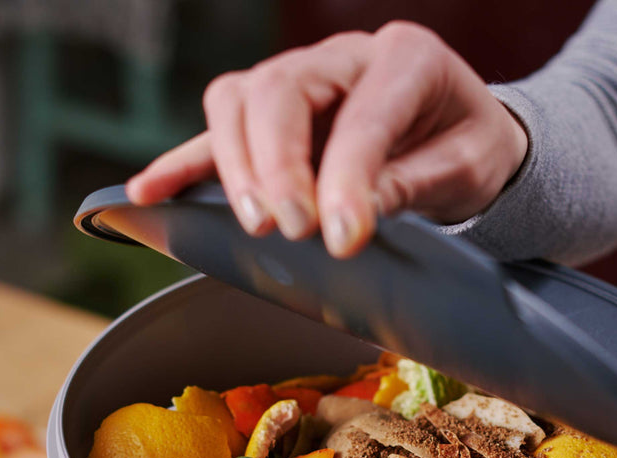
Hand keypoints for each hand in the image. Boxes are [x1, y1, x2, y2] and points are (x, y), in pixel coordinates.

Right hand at [125, 22, 527, 257]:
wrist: (461, 137)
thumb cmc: (467, 149)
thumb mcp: (465, 169)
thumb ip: (412, 186)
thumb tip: (352, 217)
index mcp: (405, 58)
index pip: (360, 115)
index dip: (344, 179)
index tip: (340, 241)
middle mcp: (342, 57)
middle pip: (278, 90)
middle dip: (277, 166)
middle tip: (292, 230)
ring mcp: (301, 82)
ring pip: (238, 100)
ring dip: (234, 166)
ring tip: (255, 224)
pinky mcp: (272, 120)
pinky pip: (217, 132)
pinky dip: (183, 165)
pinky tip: (149, 193)